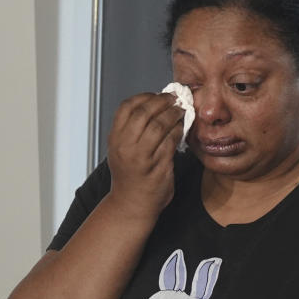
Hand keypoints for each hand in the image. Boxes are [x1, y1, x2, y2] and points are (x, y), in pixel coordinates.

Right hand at [107, 92, 185, 220]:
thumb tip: (155, 107)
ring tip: (182, 110)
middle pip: (144, 113)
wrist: (131, 204)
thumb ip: (133, 130)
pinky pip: (171, 142)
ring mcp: (141, 156)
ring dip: (173, 115)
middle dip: (162, 102)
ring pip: (159, 126)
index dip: (144, 96)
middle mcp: (125, 145)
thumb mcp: (122, 149)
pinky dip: (179, 131)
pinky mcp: (157, 166)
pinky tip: (184, 127)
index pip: (126, 107)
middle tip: (176, 98)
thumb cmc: (130, 176)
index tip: (158, 94)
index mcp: (115, 138)